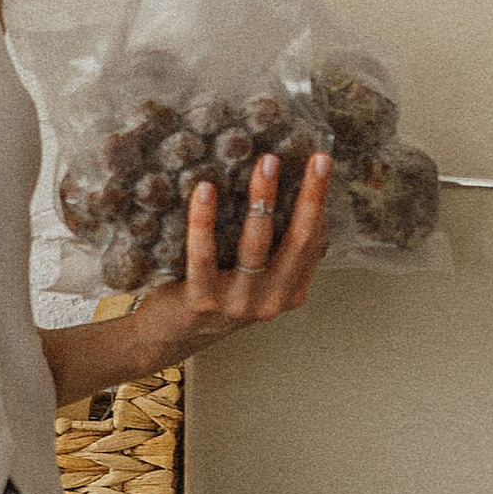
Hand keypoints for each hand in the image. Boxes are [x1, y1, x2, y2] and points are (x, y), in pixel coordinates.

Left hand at [124, 149, 334, 378]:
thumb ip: (275, 249)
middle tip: (316, 158)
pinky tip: (205, 189)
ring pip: (255, 245)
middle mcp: (270, 301)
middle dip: (309, 197)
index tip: (322, 162)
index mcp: (289, 293)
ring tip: (265, 163)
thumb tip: (294, 192)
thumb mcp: (255, 277)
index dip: (319, 201)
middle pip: (297, 242)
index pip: (313, 242)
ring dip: (263, 199)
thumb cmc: (215, 294)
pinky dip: (204, 220)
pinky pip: (204, 255)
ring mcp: (237, 304)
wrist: (170, 335)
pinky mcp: (201, 301)